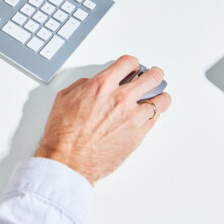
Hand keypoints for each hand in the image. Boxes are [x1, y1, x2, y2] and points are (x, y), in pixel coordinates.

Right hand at [35, 56, 170, 184]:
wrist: (68, 160)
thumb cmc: (63, 134)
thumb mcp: (64, 98)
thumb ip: (83, 86)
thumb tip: (91, 83)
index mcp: (102, 85)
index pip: (128, 63)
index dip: (132, 63)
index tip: (133, 67)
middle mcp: (120, 98)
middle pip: (151, 77)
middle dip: (153, 75)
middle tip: (153, 76)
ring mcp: (132, 117)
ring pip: (160, 100)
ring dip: (159, 97)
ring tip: (158, 97)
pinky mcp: (138, 135)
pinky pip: (155, 119)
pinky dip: (154, 115)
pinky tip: (151, 114)